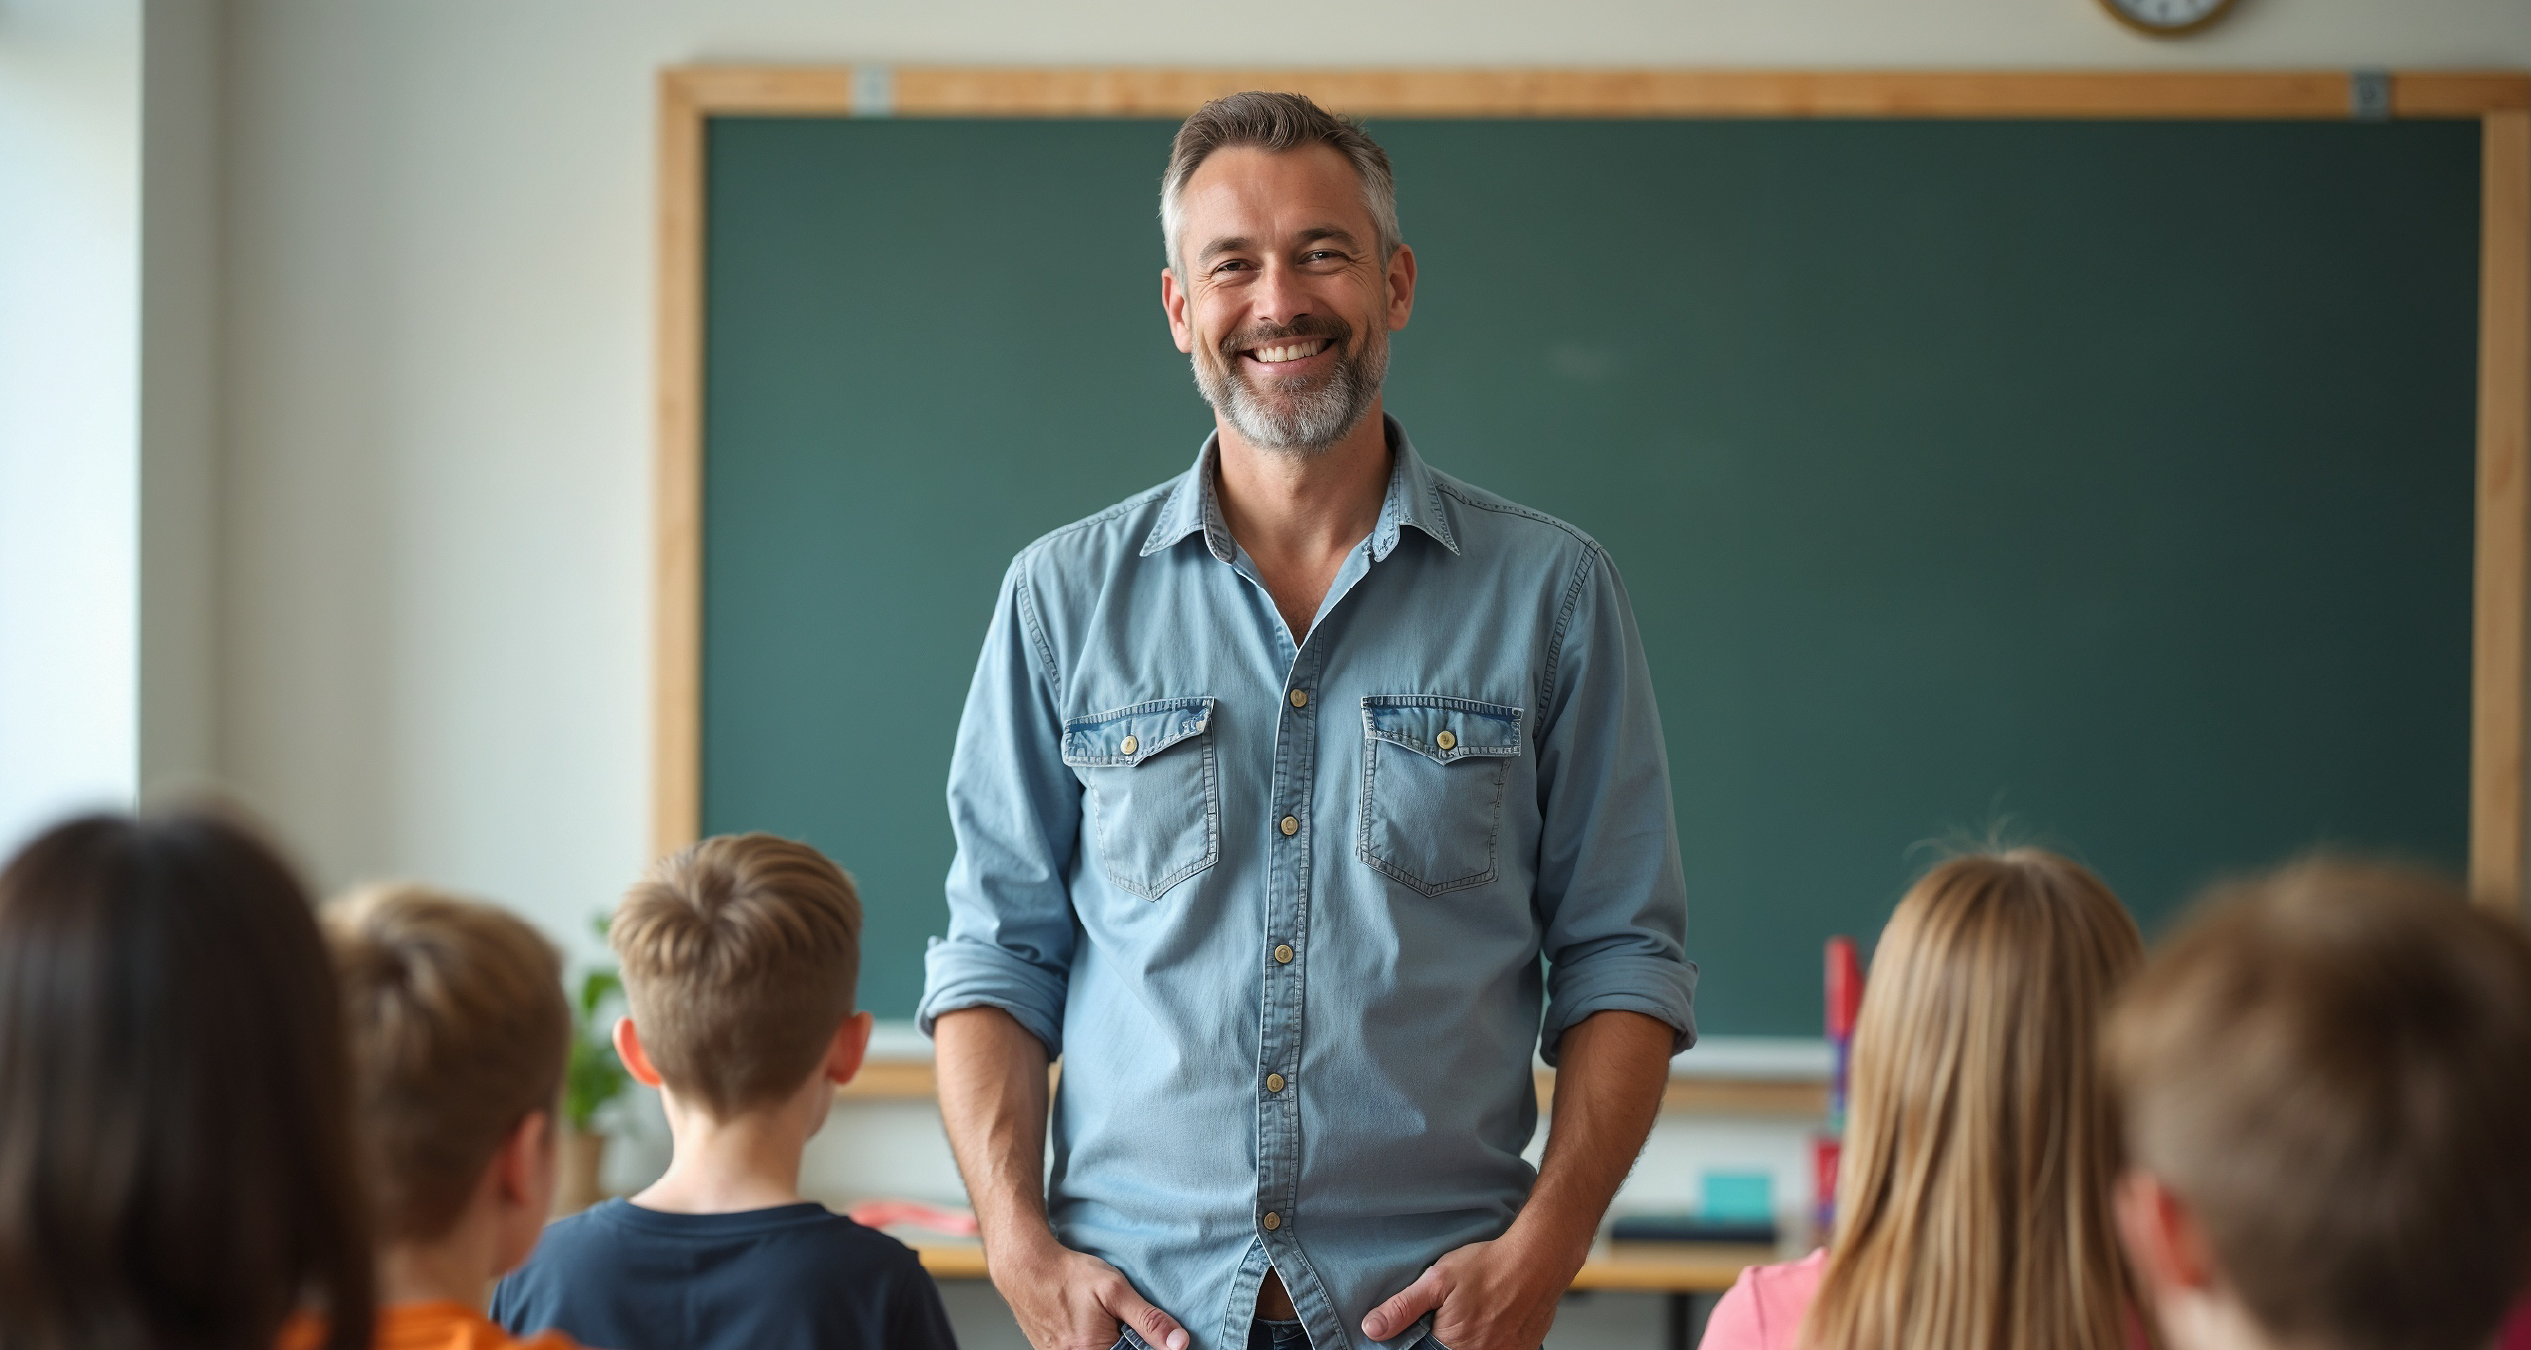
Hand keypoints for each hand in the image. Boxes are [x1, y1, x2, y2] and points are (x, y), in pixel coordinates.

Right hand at [993, 1232, 1190, 1349]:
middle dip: (1125, 1342)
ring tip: (1101, 1319)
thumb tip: (1179, 1343)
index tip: (1141, 1332)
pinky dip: (1092, 1340)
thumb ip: (1149, 1320)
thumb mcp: (1115, 1289)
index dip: (1145, 1346)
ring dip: (1110, 1341)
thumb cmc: (1068, 1275)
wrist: (1025, 1267)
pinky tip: (1087, 1322)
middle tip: (1117, 1320)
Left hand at [1360, 1232, 1578, 1349]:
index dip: (1425, 1340)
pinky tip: (1493, 1319)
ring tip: (1476, 1314)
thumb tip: (1372, 1328)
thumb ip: (1403, 1307)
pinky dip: (1493, 1340)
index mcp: (1454, 1344)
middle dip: (1447, 1338)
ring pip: (1477, 1349)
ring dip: (1471, 1338)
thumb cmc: (1489, 1266)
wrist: (1538, 1258)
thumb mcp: (1437, 1280)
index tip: (1431, 1324)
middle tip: (1458, 1313)